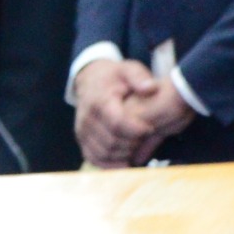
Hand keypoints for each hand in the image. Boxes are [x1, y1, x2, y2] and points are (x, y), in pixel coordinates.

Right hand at [72, 60, 189, 168]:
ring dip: (124, 154)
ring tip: (139, 146)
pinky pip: (95, 159)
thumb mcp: (128, 69)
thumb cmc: (115, 76)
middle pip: (111, 141)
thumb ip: (139, 77)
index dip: (136, 129)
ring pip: (104, 153)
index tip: (150, 128)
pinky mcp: (83, 142)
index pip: (117, 123)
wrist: (91, 81)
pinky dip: (111, 164)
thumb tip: (151, 88)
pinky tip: (127, 161)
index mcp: (99, 101)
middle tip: (147, 138)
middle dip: (133, 143)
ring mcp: (83, 132)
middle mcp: (87, 119)